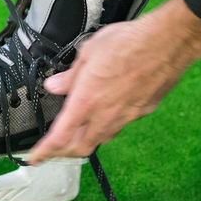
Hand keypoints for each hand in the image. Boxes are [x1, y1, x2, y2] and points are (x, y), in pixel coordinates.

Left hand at [28, 0, 200, 163]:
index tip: (34, 158)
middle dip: (65, 151)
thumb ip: (70, 75)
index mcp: (86, 102)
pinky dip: (111, 122)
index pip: (59, 138)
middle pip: (81, 147)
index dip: (44, 152)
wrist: (166, 43)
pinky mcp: (142, 111)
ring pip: (103, 137)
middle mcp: (106, 116)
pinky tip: (111, 108)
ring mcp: (126, 116)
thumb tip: (55, 85)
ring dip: (89, 137)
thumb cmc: (128, 43)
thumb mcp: (88, 53)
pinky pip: (122, 123)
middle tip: (57, 146)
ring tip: (82, 128)